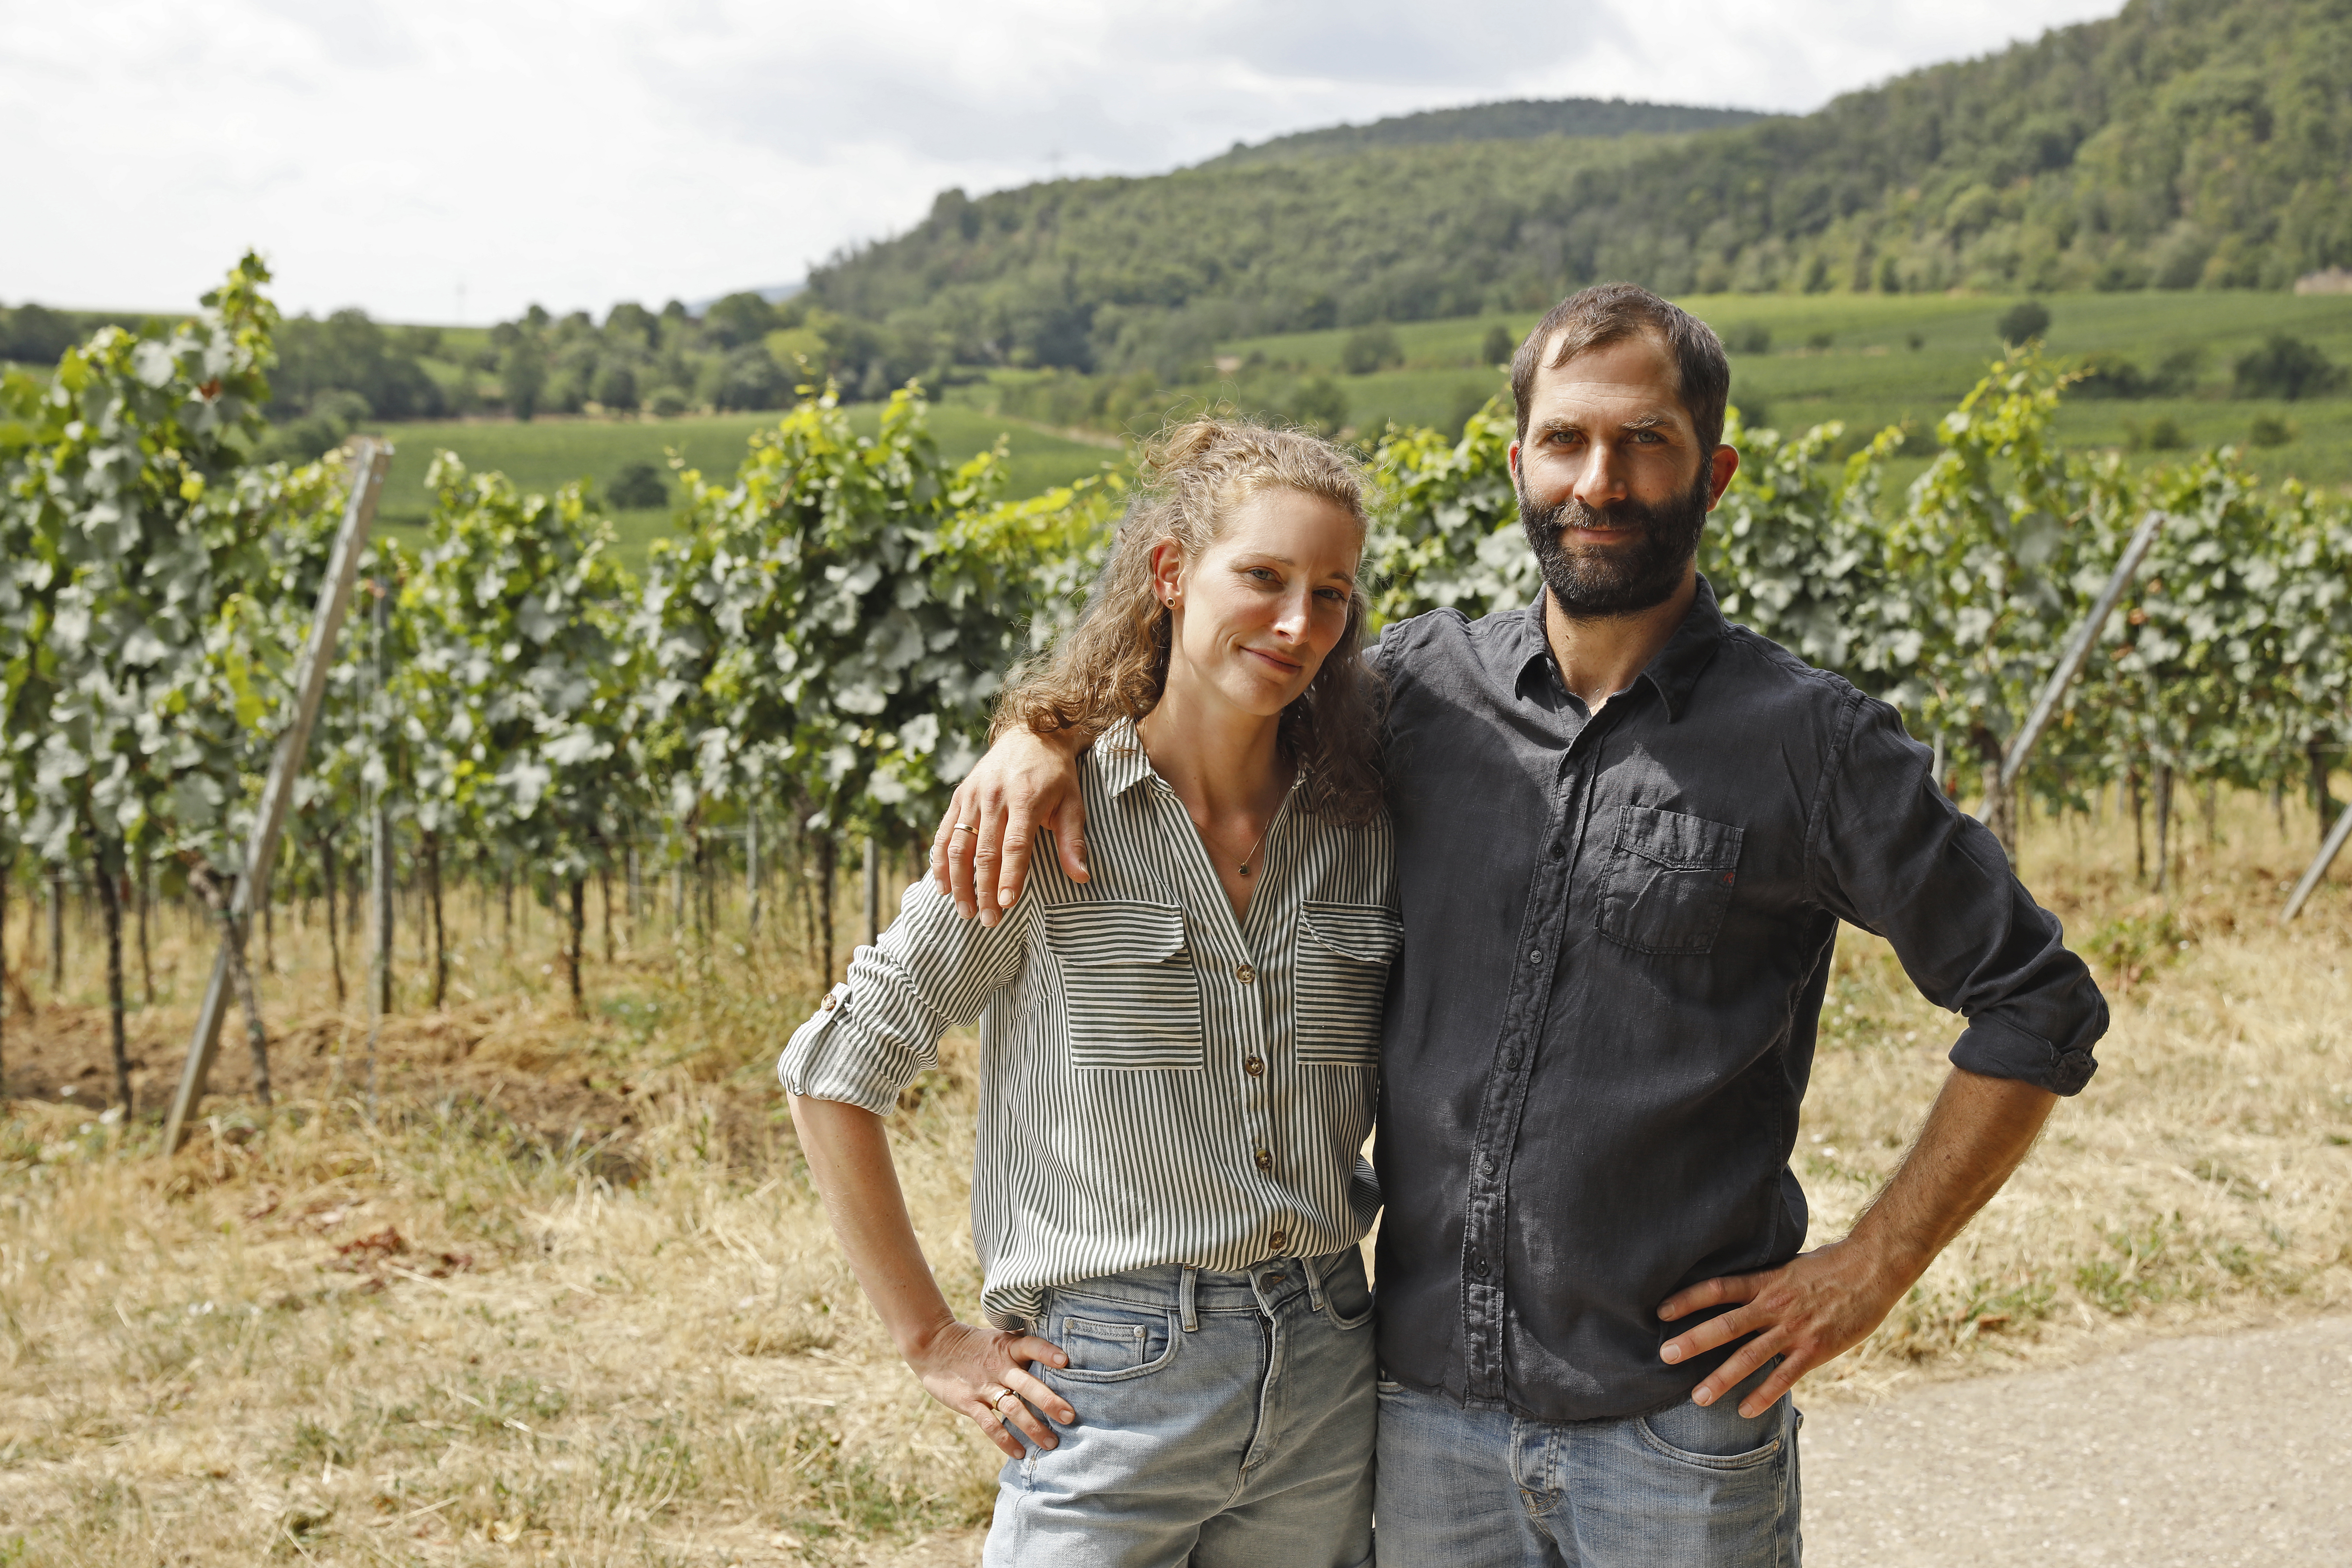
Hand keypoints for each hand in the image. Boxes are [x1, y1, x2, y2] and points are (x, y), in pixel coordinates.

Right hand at [907, 1318, 1076, 1458]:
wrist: (934, 1347)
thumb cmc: (975, 1344)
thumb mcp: (999, 1337)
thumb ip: (1023, 1341)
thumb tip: (1057, 1340)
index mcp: (1008, 1347)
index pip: (1030, 1346)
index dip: (1046, 1352)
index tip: (1065, 1361)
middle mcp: (998, 1366)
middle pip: (1026, 1384)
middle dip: (1049, 1401)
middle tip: (1070, 1417)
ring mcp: (983, 1386)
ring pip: (1011, 1408)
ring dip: (1032, 1427)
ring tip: (1051, 1444)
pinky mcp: (969, 1403)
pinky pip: (989, 1424)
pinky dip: (1004, 1440)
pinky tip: (1019, 1453)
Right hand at [930, 730, 1088, 924]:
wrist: (1032, 734)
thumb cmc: (1056, 775)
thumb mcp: (1073, 803)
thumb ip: (1073, 841)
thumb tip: (1082, 877)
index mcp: (1026, 799)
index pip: (1015, 845)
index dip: (1009, 875)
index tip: (1006, 904)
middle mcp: (995, 797)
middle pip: (984, 851)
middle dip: (983, 889)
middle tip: (988, 921)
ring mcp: (973, 796)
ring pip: (958, 845)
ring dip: (959, 881)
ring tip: (965, 911)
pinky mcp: (960, 796)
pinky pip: (944, 832)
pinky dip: (940, 861)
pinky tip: (943, 887)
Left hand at [1655, 1238, 1905, 1417]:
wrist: (1872, 1268)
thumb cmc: (1831, 1266)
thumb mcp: (1789, 1266)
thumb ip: (1765, 1281)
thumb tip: (1739, 1289)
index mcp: (1766, 1282)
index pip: (1718, 1288)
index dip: (1688, 1299)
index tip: (1660, 1312)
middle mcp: (1775, 1306)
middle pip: (1726, 1325)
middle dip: (1693, 1341)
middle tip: (1664, 1356)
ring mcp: (1794, 1330)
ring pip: (1750, 1357)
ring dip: (1721, 1378)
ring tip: (1697, 1397)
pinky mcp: (1815, 1350)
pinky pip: (1784, 1376)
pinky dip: (1764, 1395)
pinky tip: (1745, 1410)